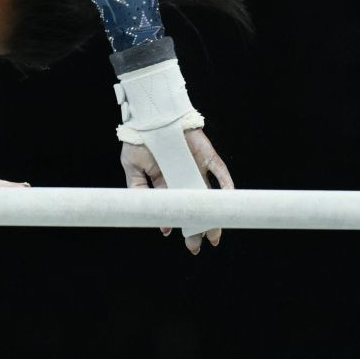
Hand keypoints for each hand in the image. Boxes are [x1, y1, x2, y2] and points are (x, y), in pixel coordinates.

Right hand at [120, 128, 232, 253]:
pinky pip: (219, 170)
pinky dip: (225, 184)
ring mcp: (197, 166)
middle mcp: (184, 176)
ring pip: (209, 195)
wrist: (151, 113)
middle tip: (197, 245)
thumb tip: (147, 212)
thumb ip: (137, 188)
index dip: (177, 221)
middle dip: (197, 227)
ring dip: (214, 214)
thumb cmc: (139, 138)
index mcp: (167, 181)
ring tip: (214, 234)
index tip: (175, 235)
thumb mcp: (132, 166)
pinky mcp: (207, 155)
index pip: (176, 206)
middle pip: (195, 206)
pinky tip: (228, 199)